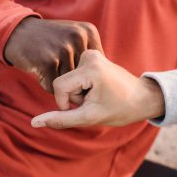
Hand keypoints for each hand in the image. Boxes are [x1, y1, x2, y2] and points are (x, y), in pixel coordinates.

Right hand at [3, 17, 102, 92]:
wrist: (16, 32)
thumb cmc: (49, 40)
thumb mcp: (73, 36)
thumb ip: (90, 53)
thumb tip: (107, 75)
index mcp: (88, 32)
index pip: (98, 67)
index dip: (87, 77)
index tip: (76, 75)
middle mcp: (78, 37)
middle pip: (85, 76)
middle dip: (75, 85)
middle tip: (61, 76)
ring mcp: (62, 48)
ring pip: (71, 84)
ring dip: (61, 86)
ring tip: (50, 72)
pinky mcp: (47, 61)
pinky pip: (54, 87)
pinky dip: (47, 85)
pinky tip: (41, 73)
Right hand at [30, 49, 164, 127]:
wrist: (143, 98)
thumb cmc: (120, 109)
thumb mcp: (89, 117)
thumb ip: (61, 119)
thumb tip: (33, 123)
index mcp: (91, 67)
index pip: (59, 87)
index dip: (66, 103)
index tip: (85, 108)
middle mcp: (90, 55)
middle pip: (64, 83)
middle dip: (75, 97)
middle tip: (96, 100)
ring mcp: (91, 53)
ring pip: (68, 79)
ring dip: (79, 93)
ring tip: (98, 95)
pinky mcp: (92, 55)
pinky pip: (74, 75)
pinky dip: (82, 86)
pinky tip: (98, 89)